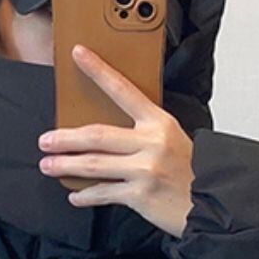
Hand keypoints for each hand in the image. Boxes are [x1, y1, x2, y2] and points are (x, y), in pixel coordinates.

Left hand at [37, 42, 194, 237]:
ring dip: (66, 165)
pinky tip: (75, 195)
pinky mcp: (140, 195)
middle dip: (65, 138)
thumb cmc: (191, 173)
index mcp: (160, 122)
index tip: (78, 54)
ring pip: (94, 164)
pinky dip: (86, 195)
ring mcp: (145, 170)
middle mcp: (152, 143)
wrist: (213, 204)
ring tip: (48, 165)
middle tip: (45, 140)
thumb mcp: (172, 141)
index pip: (123, 89)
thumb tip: (104, 136)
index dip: (98, 71)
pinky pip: (104, 192)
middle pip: (97, 135)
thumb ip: (143, 134)